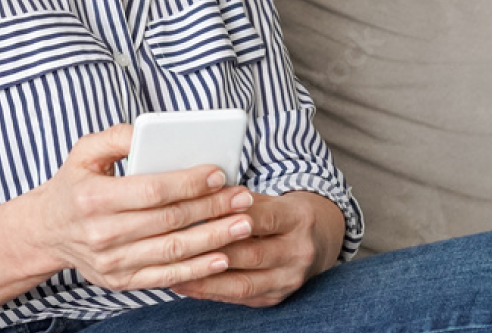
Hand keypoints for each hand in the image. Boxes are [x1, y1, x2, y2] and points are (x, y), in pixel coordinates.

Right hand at [31, 123, 256, 291]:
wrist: (47, 231)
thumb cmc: (74, 184)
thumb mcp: (84, 151)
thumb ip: (116, 136)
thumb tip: (148, 130)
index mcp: (94, 198)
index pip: (152, 190)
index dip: (189, 183)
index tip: (219, 173)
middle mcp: (102, 233)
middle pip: (169, 221)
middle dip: (212, 208)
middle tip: (243, 196)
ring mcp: (112, 263)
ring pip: (172, 251)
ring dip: (213, 239)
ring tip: (242, 224)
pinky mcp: (120, 280)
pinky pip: (165, 276)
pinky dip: (197, 269)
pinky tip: (221, 256)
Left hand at [169, 191, 344, 307]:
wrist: (317, 241)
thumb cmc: (283, 214)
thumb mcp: (270, 198)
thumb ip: (240, 199)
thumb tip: (202, 193)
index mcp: (299, 218)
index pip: (263, 218)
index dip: (230, 217)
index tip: (198, 215)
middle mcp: (299, 252)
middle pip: (252, 253)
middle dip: (212, 251)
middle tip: (178, 248)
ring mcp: (289, 279)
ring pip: (243, 282)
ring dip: (206, 279)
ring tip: (175, 272)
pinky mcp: (276, 297)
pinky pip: (240, 297)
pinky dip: (211, 292)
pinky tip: (188, 285)